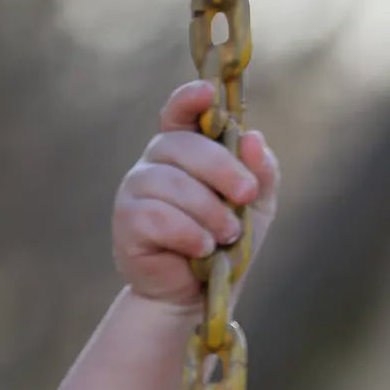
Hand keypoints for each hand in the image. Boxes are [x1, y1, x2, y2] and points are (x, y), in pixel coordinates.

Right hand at [112, 80, 279, 307]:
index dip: (190, 100)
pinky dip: (189, 233)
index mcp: (185, 151)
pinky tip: (202, 249)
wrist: (200, 295)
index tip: (209, 94)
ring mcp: (136, 188)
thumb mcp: (256, 207)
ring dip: (210, 212)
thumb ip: (262, 173)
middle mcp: (156, 162)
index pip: (180, 114)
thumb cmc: (226, 244)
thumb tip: (254, 137)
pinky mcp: (127, 220)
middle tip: (247, 194)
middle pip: (184, 146)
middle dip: (223, 169)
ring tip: (227, 236)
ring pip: (173, 184)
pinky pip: (157, 216)